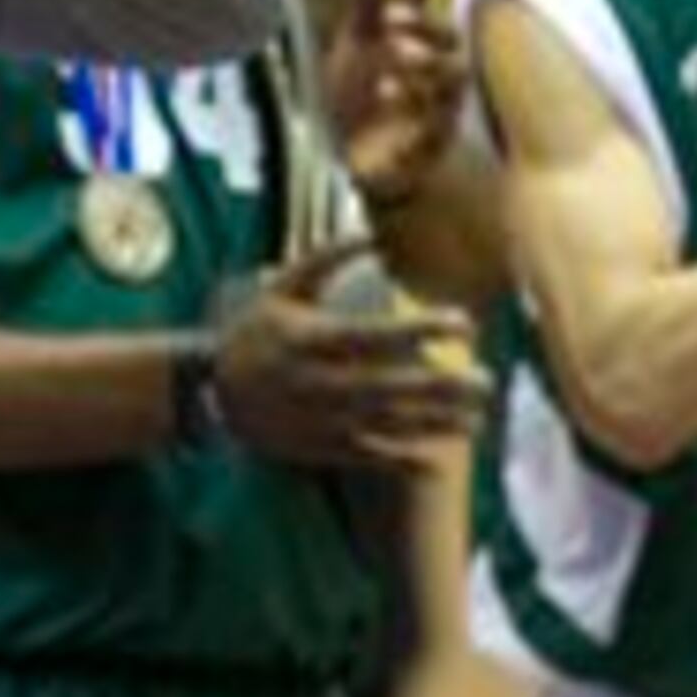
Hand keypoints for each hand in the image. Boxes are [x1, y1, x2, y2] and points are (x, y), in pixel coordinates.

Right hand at [212, 241, 491, 469]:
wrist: (209, 390)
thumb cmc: (253, 330)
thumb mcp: (282, 285)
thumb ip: (328, 258)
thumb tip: (374, 234)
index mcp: (310, 339)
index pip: (377, 335)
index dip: (423, 330)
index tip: (465, 323)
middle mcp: (318, 383)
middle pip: (392, 387)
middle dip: (443, 387)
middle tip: (487, 382)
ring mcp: (319, 419)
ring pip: (386, 425)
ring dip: (435, 425)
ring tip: (476, 419)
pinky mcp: (318, 447)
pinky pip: (366, 456)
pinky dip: (401, 461)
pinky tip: (438, 462)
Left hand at [324, 0, 468, 209]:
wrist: (343, 147)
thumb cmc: (357, 85)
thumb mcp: (357, 42)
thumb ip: (365, 5)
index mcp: (431, 53)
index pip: (441, 33)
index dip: (418, 22)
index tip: (387, 15)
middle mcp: (442, 87)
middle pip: (451, 70)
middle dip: (425, 57)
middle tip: (394, 48)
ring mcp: (437, 123)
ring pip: (444, 109)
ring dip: (416, 95)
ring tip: (383, 87)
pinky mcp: (424, 159)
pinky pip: (429, 151)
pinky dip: (411, 143)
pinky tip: (388, 139)